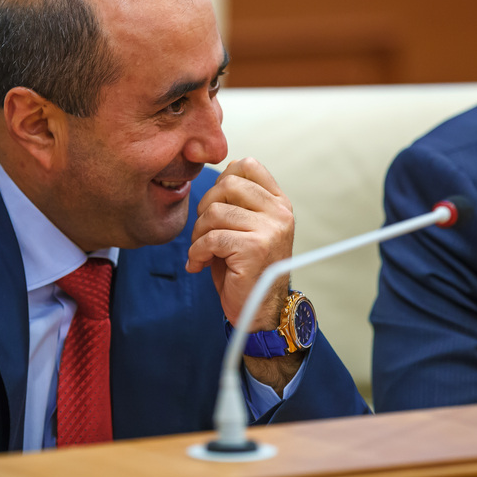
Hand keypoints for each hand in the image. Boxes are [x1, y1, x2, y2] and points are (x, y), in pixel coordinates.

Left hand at [187, 157, 293, 329]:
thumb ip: (239, 201)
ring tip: (203, 251)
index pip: (248, 165)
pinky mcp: (254, 248)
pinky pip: (212, 238)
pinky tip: (200, 264)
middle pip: (227, 183)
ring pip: (215, 211)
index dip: (222, 180)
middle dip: (205, 206)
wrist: (258, 310)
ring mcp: (270, 230)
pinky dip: (198, 252)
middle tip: (204, 232)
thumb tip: (220, 173)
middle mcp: (279, 213)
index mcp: (279, 203)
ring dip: (199, 233)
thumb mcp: (246, 227)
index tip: (215, 206)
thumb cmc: (246, 269)